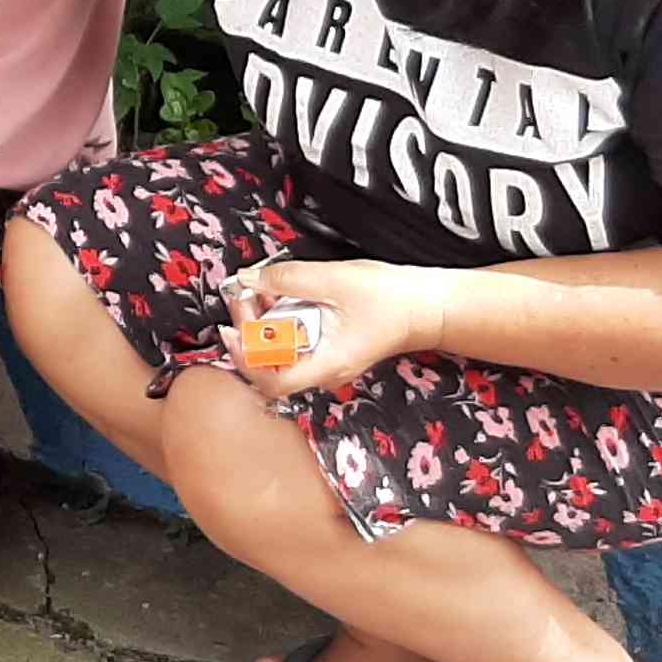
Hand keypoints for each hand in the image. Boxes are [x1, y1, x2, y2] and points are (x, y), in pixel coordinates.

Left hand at [229, 261, 448, 400]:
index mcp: (327, 364)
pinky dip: (282, 322)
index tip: (232, 328)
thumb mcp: (334, 280)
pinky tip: (281, 298)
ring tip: (260, 292)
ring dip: (264, 326)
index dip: (244, 359)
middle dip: (249, 333)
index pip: (272, 382)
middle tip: (243, 297)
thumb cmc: (390, 298)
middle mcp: (325, 372)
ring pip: (281, 354)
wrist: (428, 305)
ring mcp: (327, 362)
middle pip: (271, 367)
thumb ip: (287, 280)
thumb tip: (248, 279)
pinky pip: (296, 343)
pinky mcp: (330, 349)